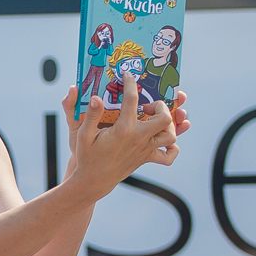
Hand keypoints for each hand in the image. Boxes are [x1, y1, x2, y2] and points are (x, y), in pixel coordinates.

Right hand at [61, 87, 190, 156]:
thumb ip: (92, 115)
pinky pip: (168, 157)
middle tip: (147, 106)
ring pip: (170, 136)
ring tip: (154, 120)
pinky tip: (164, 141)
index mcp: (123, 129)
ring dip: (168, 125)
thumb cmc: (87, 156)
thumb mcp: (83, 134)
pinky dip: (171, 149)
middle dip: (160, 106)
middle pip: (164, 118)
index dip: (130, 83)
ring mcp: (145, 150)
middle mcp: (139, 139)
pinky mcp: (147, 158)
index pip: (131, 99)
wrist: (94, 180)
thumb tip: (96, 97)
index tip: (128, 75)